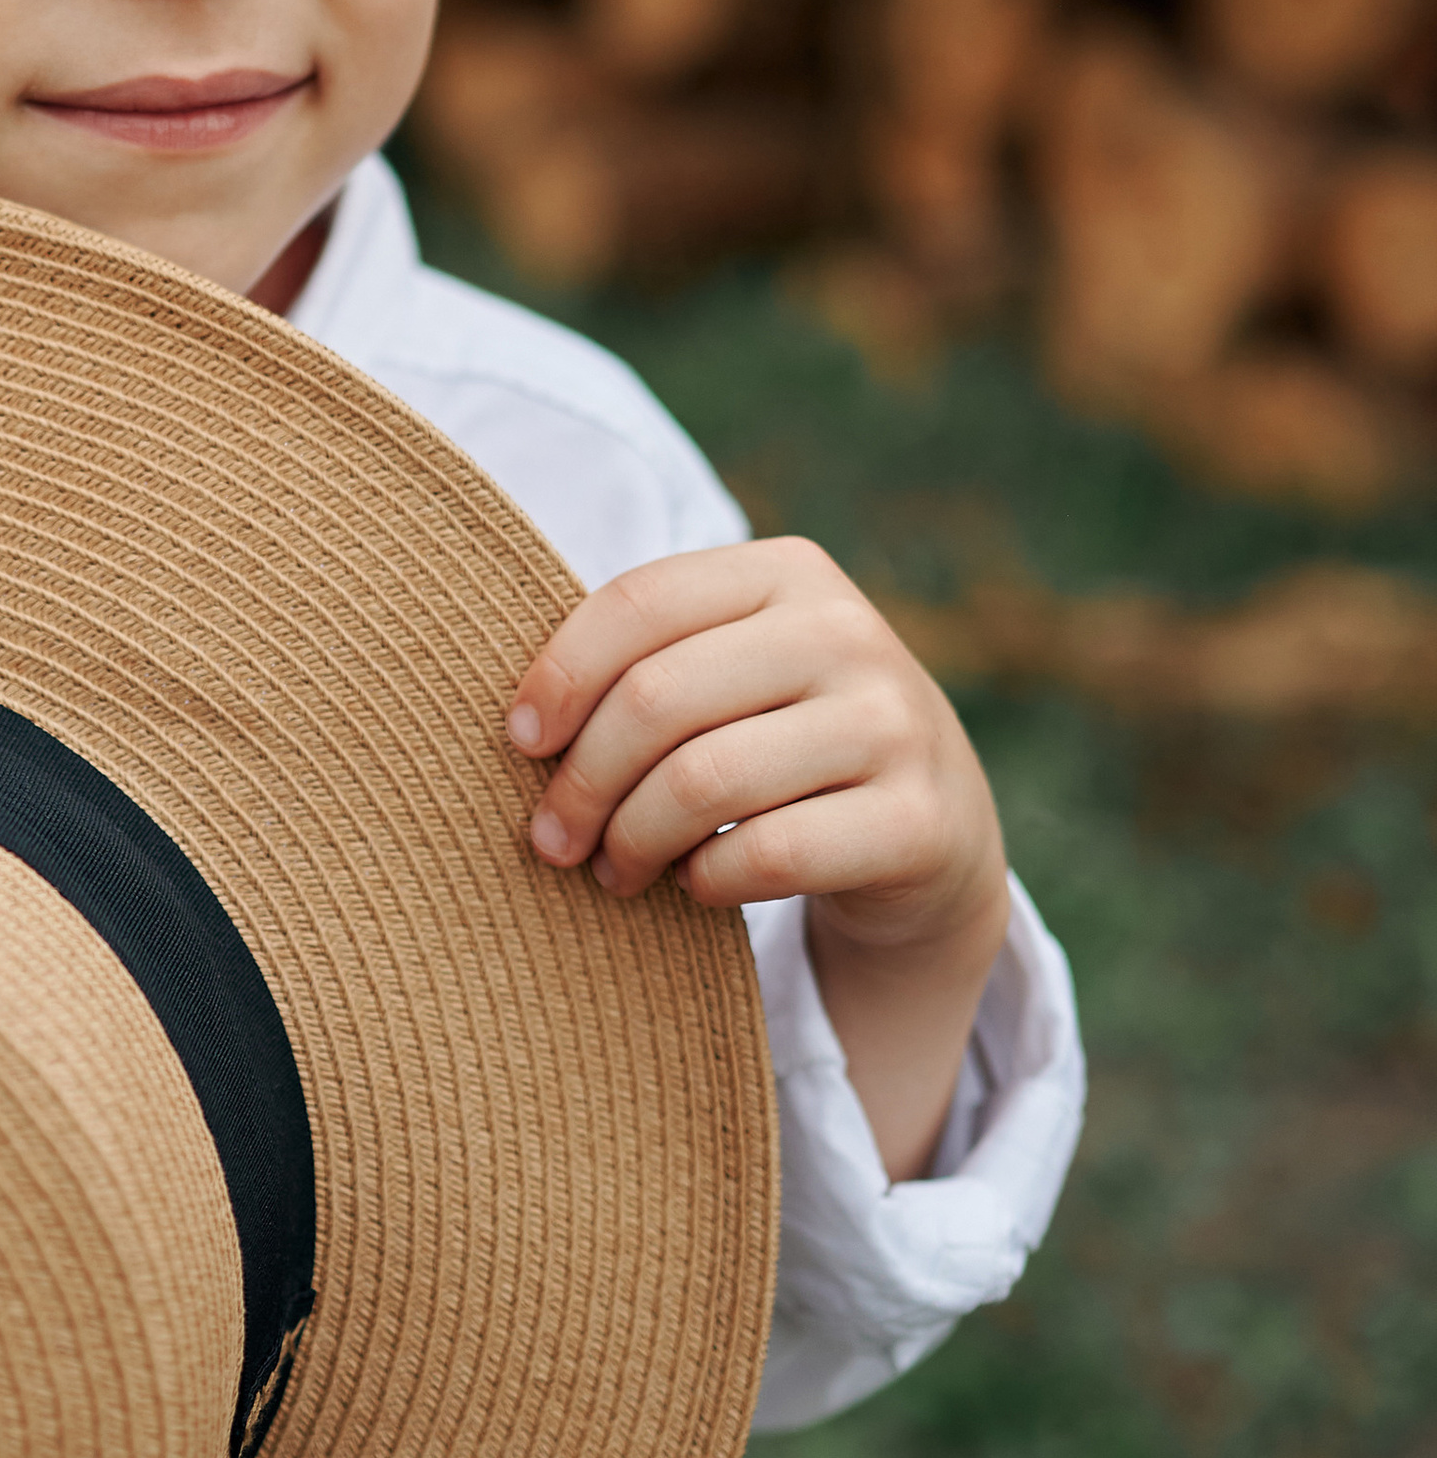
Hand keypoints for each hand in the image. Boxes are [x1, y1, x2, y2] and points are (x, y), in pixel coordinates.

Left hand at [505, 538, 1008, 1178]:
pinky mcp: (918, 819)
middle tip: (553, 839)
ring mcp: (893, 723)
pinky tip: (696, 885)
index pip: (640, 602)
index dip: (561, 673)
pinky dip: (706, 881)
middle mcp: (848, 631)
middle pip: (657, 698)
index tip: (521, 741)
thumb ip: (650, 661)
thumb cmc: (786, 739)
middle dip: (583, 780)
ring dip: (632, 840)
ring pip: (704, 781)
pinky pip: (768, 855)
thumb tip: (524, 722)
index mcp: (788, 572)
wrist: (936, 830)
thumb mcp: (734, 672)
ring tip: (614, 869)